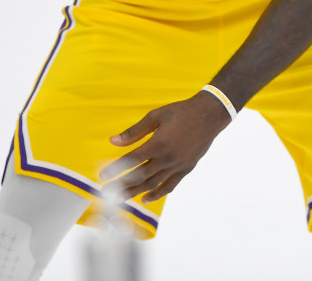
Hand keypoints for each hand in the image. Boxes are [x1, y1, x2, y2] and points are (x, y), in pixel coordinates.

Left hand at [103, 91, 231, 202]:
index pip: (131, 160)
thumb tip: (113, 141)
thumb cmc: (181, 112)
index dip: (115, 169)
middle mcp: (167, 158)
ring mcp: (177, 166)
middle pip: (140, 177)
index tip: (102, 176)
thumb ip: (134, 131)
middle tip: (107, 192)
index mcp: (158, 144)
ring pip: (153, 184)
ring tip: (121, 198)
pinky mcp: (186, 169)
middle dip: (122, 185)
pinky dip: (157, 193)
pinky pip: (170, 185)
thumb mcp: (156, 116)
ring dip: (136, 192)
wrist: (210, 115)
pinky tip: (146, 198)